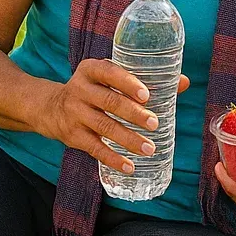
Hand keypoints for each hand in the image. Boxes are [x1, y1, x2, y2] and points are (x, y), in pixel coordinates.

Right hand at [38, 58, 189, 173]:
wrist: (51, 108)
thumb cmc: (95, 89)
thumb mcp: (110, 78)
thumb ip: (144, 79)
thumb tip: (184, 82)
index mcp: (91, 70)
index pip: (109, 72)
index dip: (127, 83)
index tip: (146, 95)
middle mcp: (80, 90)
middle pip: (109, 102)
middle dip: (133, 114)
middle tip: (154, 123)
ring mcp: (74, 113)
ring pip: (103, 127)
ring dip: (127, 139)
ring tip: (149, 148)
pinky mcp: (72, 136)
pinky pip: (94, 148)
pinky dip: (112, 158)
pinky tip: (129, 166)